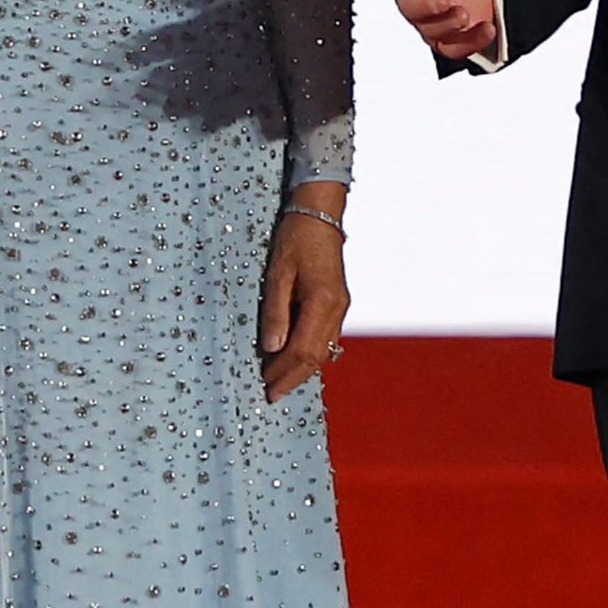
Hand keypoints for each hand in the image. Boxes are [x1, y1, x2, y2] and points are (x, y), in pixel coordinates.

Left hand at [259, 191, 348, 402]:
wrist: (320, 214)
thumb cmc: (294, 239)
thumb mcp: (278, 274)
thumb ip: (276, 312)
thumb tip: (271, 349)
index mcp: (323, 302)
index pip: (303, 351)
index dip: (284, 373)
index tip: (266, 387)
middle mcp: (337, 309)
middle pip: (317, 357)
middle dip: (293, 378)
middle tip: (271, 393)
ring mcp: (341, 307)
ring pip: (323, 350)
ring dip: (301, 368)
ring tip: (278, 381)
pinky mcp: (338, 303)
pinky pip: (325, 338)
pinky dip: (309, 353)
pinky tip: (293, 358)